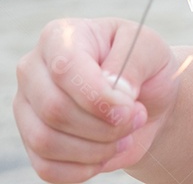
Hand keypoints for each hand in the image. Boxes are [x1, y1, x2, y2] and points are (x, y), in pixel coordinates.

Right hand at [13, 18, 178, 182]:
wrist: (148, 98)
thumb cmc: (145, 66)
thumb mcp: (151, 49)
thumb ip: (133, 63)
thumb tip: (115, 90)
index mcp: (61, 36)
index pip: (64, 68)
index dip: (98, 96)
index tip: (130, 106)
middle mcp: (34, 70)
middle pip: (54, 110)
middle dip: (105, 124)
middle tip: (137, 116)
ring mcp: (28, 107)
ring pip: (47, 142)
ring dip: (98, 147)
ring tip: (126, 133)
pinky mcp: (32, 142)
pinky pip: (48, 168)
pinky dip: (85, 168)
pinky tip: (108, 151)